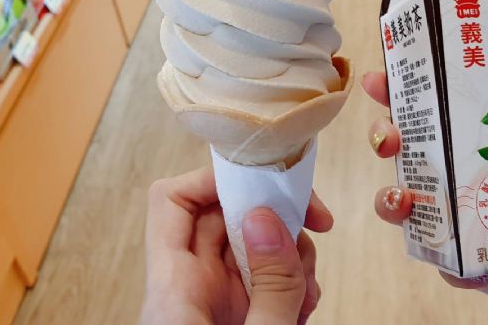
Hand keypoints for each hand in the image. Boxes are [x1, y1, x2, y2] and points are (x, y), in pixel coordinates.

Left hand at [141, 167, 332, 324]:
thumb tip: (269, 218)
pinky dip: (289, 284)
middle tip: (314, 224)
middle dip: (274, 217)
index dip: (216, 177)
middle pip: (223, 218)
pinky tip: (305, 305)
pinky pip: (259, 280)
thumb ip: (271, 285)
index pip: (172, 200)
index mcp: (173, 291)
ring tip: (309, 287)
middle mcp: (187, 289)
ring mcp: (211, 302)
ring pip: (249, 247)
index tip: (267, 180)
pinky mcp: (231, 316)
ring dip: (289, 255)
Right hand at [362, 71, 487, 322]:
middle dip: (387, 138)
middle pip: (409, 154)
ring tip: (404, 198)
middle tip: (391, 135)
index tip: (379, 79)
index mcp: (484, 143)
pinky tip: (447, 249)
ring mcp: (468, 223)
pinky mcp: (478, 268)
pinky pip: (447, 264)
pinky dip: (441, 256)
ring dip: (393, 200)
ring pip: (411, 209)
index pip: (436, 111)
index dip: (403, 93)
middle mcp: (467, 178)